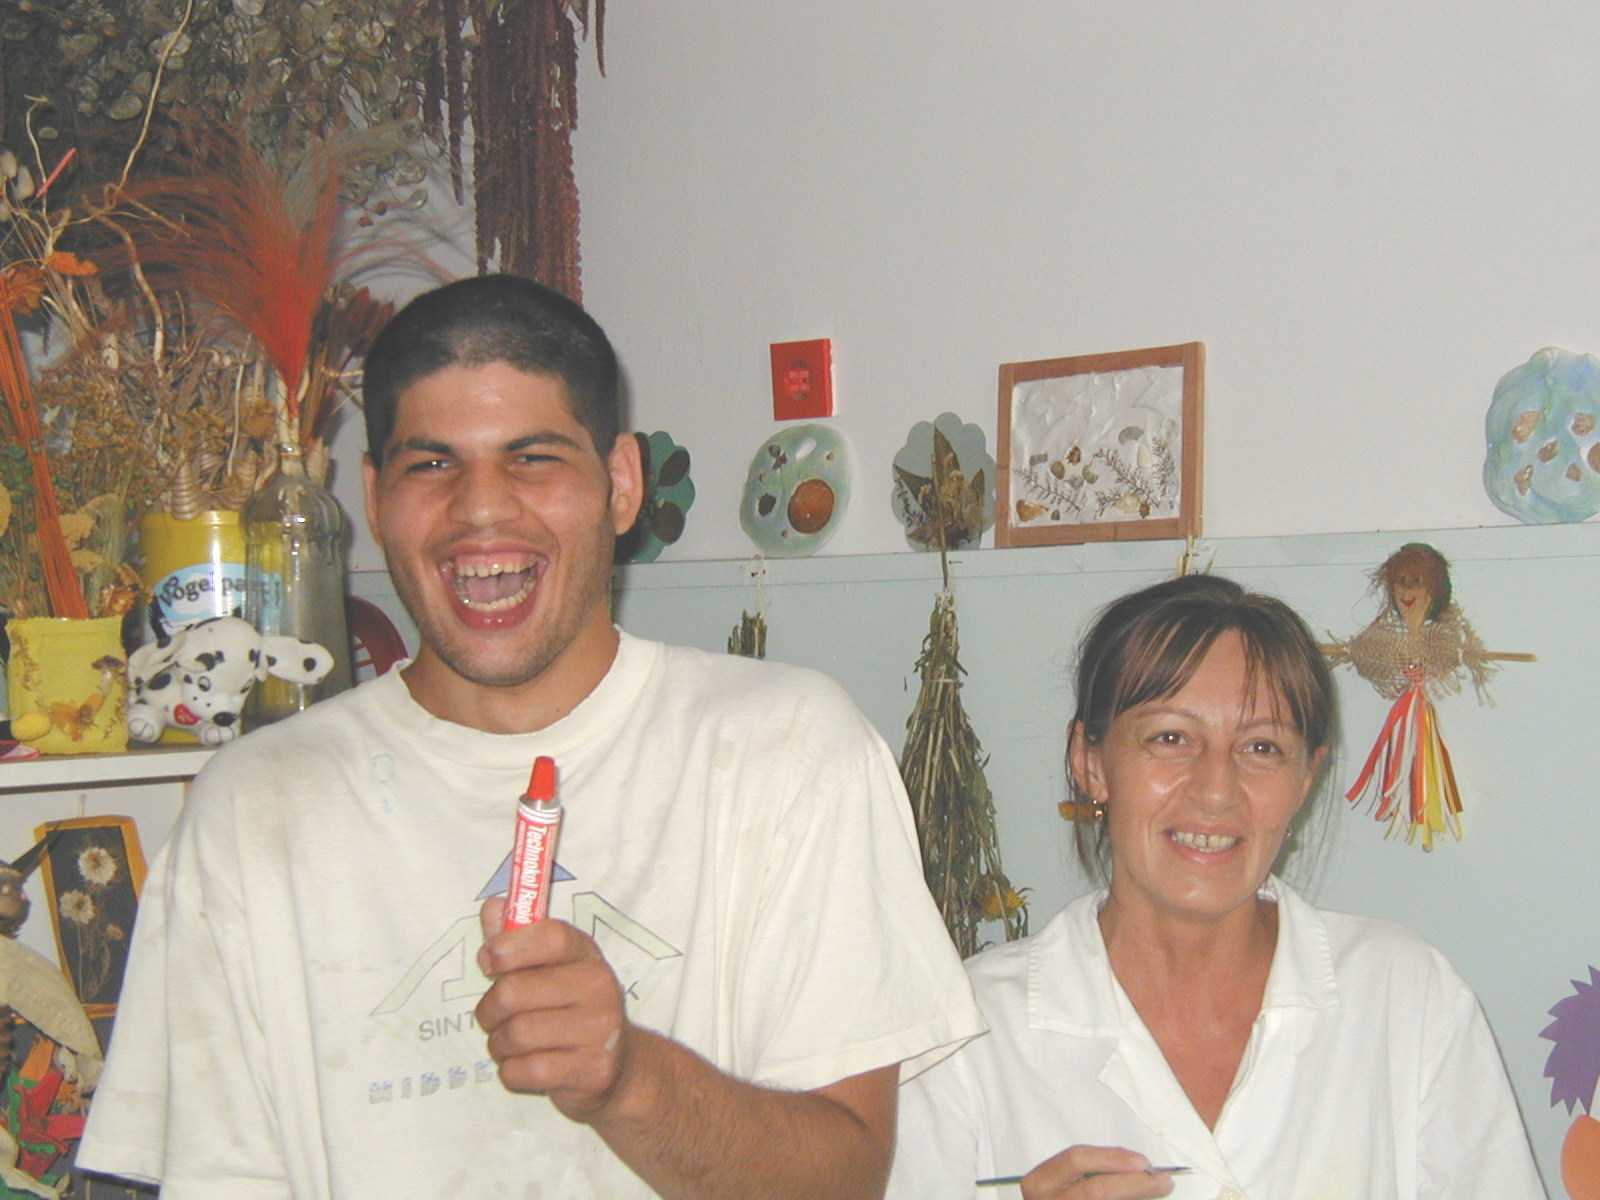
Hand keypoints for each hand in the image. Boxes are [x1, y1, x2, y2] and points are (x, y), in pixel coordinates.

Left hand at [475, 897, 632, 1121]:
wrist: (617, 1065)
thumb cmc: (568, 1008)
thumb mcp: (548, 968)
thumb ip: (516, 937)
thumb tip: (493, 906)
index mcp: (585, 953)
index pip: (550, 936)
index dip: (509, 946)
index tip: (487, 962)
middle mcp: (599, 986)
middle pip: (514, 991)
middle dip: (489, 1009)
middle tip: (493, 1016)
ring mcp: (600, 1030)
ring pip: (516, 1034)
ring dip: (498, 1044)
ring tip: (509, 1044)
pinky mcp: (592, 1070)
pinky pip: (525, 1071)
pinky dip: (511, 1071)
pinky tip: (525, 1066)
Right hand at [1020, 1146, 1176, 1198]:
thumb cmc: (1056, 1196)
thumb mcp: (1057, 1181)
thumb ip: (1087, 1171)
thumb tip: (1136, 1167)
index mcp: (1040, 1182)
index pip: (1076, 1160)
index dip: (1111, 1158)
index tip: (1143, 1162)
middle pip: (1096, 1190)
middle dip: (1133, 1184)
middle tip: (1163, 1181)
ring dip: (1135, 1199)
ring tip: (1157, 1191)